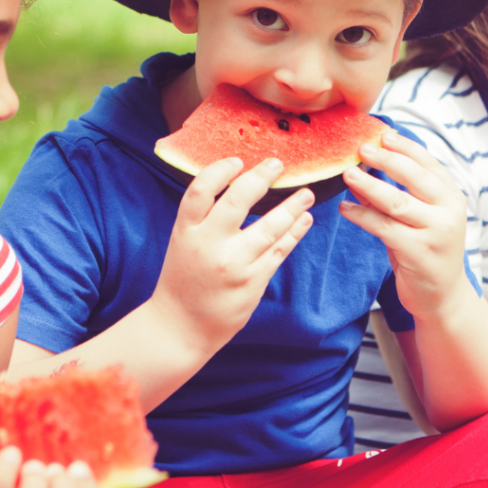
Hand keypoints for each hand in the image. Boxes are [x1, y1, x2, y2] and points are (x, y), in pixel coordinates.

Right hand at [151, 157, 314, 352]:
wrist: (181, 327)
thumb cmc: (183, 278)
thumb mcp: (182, 241)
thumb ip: (205, 217)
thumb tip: (238, 182)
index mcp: (186, 231)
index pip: (200, 190)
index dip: (219, 170)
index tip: (237, 161)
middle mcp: (209, 245)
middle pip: (238, 200)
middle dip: (261, 177)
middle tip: (277, 164)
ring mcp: (233, 264)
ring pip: (269, 226)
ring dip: (292, 207)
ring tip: (307, 194)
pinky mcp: (253, 282)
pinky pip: (280, 250)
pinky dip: (295, 232)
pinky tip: (304, 220)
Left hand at [339, 131, 467, 318]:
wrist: (442, 296)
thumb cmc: (426, 249)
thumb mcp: (422, 217)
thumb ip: (402, 194)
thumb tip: (368, 165)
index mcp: (452, 196)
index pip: (428, 163)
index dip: (405, 147)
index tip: (383, 134)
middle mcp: (449, 211)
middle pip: (414, 177)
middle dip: (386, 159)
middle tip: (362, 148)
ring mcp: (436, 232)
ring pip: (396, 201)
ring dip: (369, 185)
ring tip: (348, 173)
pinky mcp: (418, 252)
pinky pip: (383, 227)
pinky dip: (361, 215)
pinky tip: (346, 208)